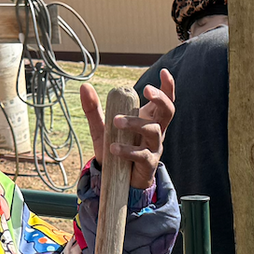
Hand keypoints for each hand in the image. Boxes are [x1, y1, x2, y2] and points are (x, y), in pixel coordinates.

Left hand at [80, 69, 175, 191]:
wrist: (116, 181)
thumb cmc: (114, 151)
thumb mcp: (102, 128)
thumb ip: (94, 109)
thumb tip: (85, 86)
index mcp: (148, 119)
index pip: (164, 101)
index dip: (168, 86)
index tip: (163, 72)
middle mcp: (155, 131)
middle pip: (168, 111)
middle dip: (160, 98)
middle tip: (145, 90)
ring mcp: (154, 147)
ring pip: (153, 130)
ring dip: (135, 123)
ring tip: (116, 122)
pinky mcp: (148, 164)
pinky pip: (142, 154)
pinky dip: (127, 150)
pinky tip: (113, 148)